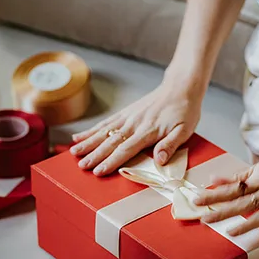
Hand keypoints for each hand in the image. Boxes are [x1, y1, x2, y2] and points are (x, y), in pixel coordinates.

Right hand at [70, 81, 201, 175]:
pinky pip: (105, 123)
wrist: (181, 87)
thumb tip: (159, 160)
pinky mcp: (125, 113)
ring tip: (74, 153)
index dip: (112, 161)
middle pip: (111, 142)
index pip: (126, 149)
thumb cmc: (185, 111)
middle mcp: (134, 123)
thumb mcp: (184, 130)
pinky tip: (78, 136)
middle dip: (95, 155)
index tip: (99, 171)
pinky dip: (91, 130)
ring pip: (104, 132)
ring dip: (88, 142)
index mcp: (148, 131)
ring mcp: (128, 117)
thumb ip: (171, 145)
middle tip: (81, 166)